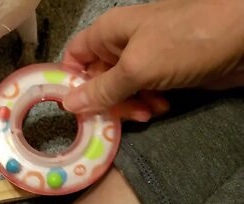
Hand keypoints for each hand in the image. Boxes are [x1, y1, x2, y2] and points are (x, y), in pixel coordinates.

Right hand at [62, 0, 243, 120]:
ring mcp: (145, 59)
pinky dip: (148, 103)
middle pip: (97, 79)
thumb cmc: (187, 41)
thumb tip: (68, 104)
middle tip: (121, 117)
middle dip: (106, 101)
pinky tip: (162, 107)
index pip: (74, 57)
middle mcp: (122, 45)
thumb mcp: (138, 67)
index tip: (75, 108)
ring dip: (129, 106)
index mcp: (108, 33)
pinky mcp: (164, 73)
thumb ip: (102, 89)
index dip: (71, 81)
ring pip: (121, 90)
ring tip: (149, 112)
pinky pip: (143, 93)